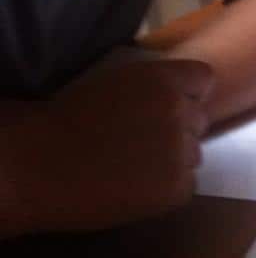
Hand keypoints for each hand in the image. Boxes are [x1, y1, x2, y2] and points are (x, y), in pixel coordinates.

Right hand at [2, 59, 213, 232]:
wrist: (39, 164)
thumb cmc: (67, 119)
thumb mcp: (118, 82)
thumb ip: (154, 85)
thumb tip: (178, 95)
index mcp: (164, 80)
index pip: (204, 79)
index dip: (189, 93)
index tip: (173, 104)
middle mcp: (180, 111)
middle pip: (199, 119)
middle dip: (179, 128)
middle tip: (145, 141)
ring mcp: (181, 150)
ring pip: (193, 154)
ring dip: (174, 159)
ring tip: (136, 167)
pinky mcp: (176, 187)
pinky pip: (186, 185)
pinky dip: (167, 188)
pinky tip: (137, 187)